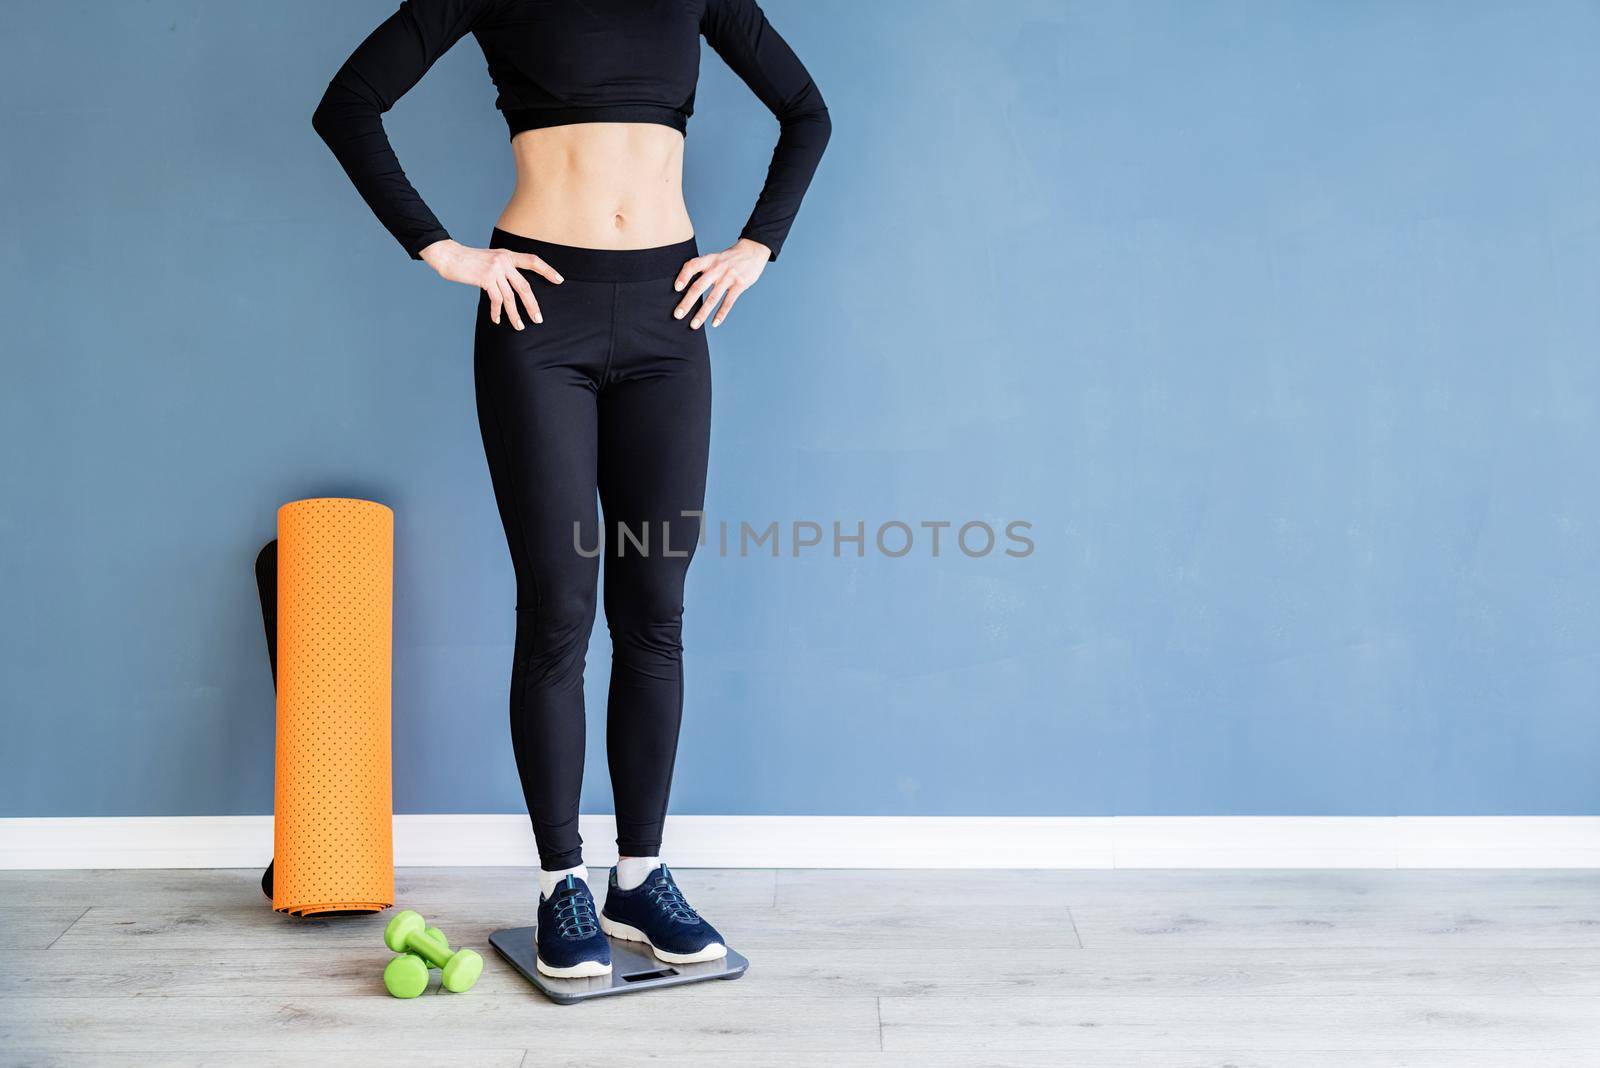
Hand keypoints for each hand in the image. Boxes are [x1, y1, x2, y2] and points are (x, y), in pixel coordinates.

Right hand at [419, 239, 561, 329]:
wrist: (450, 256)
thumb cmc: (470, 260)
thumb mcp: (491, 259)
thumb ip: (504, 268)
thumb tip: (516, 287)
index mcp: (508, 254)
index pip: (533, 260)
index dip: (547, 270)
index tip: (560, 280)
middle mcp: (504, 260)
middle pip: (524, 286)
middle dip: (532, 305)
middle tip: (538, 319)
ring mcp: (495, 270)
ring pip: (510, 297)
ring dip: (515, 314)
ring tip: (519, 326)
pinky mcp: (485, 278)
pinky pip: (496, 300)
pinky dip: (497, 312)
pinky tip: (497, 320)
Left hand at [673, 238, 769, 328]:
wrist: (753, 250)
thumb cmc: (730, 258)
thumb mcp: (716, 257)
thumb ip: (704, 269)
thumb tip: (686, 286)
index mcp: (709, 260)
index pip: (693, 266)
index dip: (683, 276)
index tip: (676, 288)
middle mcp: (717, 268)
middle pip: (699, 286)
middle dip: (687, 302)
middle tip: (677, 315)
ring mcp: (729, 277)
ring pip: (713, 298)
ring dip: (702, 313)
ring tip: (694, 325)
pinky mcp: (740, 285)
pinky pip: (728, 302)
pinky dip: (721, 313)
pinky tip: (714, 323)